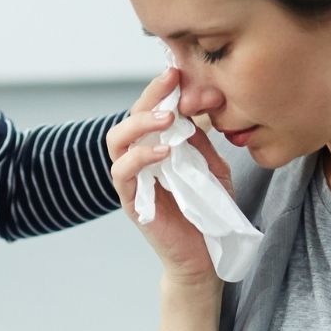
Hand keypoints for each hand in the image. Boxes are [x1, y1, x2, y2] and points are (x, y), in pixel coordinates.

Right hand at [104, 68, 232, 285]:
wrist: (205, 257)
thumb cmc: (206, 211)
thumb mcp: (212, 167)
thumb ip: (201, 141)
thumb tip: (196, 109)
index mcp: (156, 147)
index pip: (151, 110)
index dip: (163, 90)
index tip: (182, 73)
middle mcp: (139, 159)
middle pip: (130, 117)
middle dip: (150, 95)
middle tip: (173, 82)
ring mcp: (131, 180)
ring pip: (118, 140)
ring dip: (140, 123)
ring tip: (167, 118)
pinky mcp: (130, 201)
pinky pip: (123, 172)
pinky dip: (141, 156)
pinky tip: (165, 151)